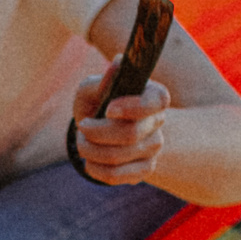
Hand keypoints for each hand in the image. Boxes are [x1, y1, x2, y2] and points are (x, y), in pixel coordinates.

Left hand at [70, 67, 173, 185]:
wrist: (101, 129)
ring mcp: (154, 149)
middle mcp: (159, 123)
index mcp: (154, 96)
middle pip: (130, 134)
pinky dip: (95, 169)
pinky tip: (89, 161)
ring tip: (83, 142)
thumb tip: (117, 63)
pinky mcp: (143, 170)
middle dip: (96, 133)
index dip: (131, 108)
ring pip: (118, 157)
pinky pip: (116, 175)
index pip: (156, 102)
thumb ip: (103, 79)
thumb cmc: (98, 102)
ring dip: (90, 150)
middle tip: (82, 128)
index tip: (108, 110)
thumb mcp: (93, 88)